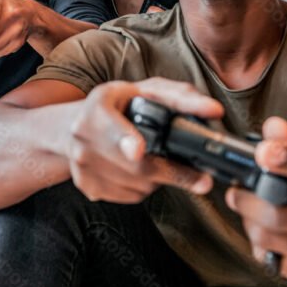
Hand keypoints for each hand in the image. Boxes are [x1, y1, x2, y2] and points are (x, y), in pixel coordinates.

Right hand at [67, 78, 221, 202]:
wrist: (72, 127)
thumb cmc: (116, 106)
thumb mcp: (144, 91)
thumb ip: (181, 98)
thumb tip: (214, 111)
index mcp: (96, 111)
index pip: (115, 130)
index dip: (127, 141)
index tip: (138, 150)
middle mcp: (84, 141)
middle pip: (137, 168)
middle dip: (173, 172)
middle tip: (201, 179)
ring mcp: (83, 167)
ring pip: (138, 186)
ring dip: (157, 179)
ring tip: (154, 159)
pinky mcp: (87, 187)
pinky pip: (129, 196)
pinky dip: (142, 187)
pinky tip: (138, 170)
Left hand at [226, 117, 286, 286]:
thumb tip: (273, 128)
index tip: (265, 152)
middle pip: (279, 214)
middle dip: (246, 201)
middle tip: (236, 192)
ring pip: (266, 237)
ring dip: (249, 221)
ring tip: (252, 211)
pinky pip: (269, 258)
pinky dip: (260, 243)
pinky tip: (271, 233)